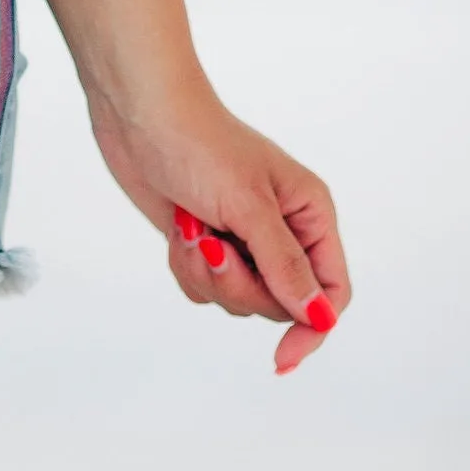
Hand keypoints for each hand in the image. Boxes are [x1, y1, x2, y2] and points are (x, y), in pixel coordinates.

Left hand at [89, 87, 349, 374]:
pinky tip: (179, 230)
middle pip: (279, 303)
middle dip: (239, 284)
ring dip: (208, 274)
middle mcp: (282, 230)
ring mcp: (242, 238)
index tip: (281, 358)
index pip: (332, 291)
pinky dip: (187, 267)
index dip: (313, 327)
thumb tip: (318, 317)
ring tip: (192, 230)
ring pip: (238, 298)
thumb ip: (285, 266)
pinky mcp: (206, 242)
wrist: (138, 112)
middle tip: (212, 246)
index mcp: (310, 214)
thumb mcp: (249, 206)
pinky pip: (204, 287)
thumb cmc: (199, 142)